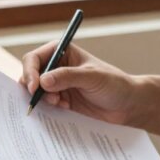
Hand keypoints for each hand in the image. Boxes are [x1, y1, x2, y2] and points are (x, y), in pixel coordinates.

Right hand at [19, 41, 138, 124]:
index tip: (35, 87)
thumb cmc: (115, 84)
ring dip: (42, 99)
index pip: (35, 58)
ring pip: (36, 91)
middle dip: (34, 87)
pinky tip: (65, 108)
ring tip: (59, 103)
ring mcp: (58, 84)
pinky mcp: (62, 99)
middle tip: (46, 99)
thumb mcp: (92, 78)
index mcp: (62, 52)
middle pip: (31, 75)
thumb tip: (43, 81)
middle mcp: (57, 66)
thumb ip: (67, 77)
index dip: (30, 72)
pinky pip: (46, 104)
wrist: (128, 105)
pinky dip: (49, 108)